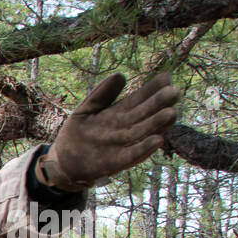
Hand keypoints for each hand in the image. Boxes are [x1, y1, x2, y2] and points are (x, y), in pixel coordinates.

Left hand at [36, 72, 179, 190]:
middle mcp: (125, 127)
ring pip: (143, 132)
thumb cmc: (77, 134)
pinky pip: (132, 154)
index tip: (166, 78)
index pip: (140, 98)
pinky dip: (144, 148)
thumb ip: (101, 94)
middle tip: (174, 92)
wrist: (63, 162)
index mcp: (120, 112)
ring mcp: (122, 144)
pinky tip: (158, 140)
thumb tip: (120, 75)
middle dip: (160, 104)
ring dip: (157, 124)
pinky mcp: (115, 161)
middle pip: (146, 113)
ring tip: (171, 114)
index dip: (153, 88)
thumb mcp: (86, 109)